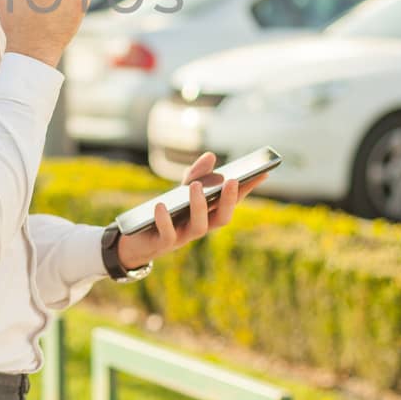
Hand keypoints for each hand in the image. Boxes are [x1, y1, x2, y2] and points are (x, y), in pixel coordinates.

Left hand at [115, 151, 269, 271]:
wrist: (137, 239)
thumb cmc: (165, 214)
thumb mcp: (180, 192)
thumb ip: (195, 175)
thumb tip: (211, 156)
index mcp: (208, 215)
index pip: (232, 202)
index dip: (248, 189)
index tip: (263, 173)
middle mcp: (200, 227)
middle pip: (222, 218)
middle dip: (229, 200)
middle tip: (233, 180)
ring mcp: (183, 237)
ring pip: (199, 226)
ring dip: (199, 205)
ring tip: (196, 186)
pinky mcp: (162, 243)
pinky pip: (167, 234)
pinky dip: (164, 219)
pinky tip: (161, 204)